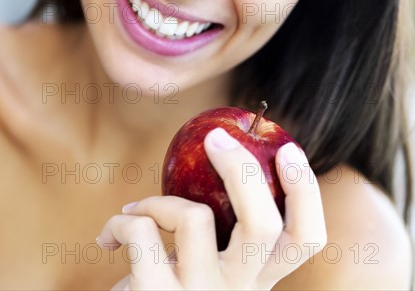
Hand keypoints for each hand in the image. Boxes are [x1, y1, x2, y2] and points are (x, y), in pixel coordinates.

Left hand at [97, 128, 326, 289]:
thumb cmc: (167, 285)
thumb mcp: (204, 263)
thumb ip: (222, 231)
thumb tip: (225, 150)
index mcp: (257, 278)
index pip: (305, 240)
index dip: (305, 191)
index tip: (286, 148)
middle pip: (263, 225)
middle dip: (241, 169)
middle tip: (215, 137)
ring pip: (194, 217)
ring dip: (158, 201)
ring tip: (136, 213)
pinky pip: (142, 231)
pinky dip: (121, 223)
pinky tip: (109, 238)